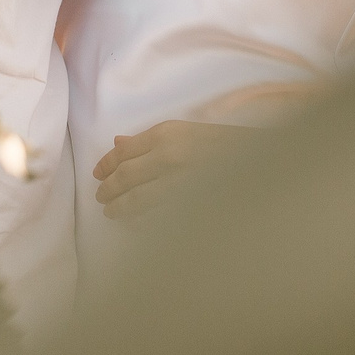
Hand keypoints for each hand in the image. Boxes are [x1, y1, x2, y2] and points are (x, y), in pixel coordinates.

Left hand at [92, 120, 244, 221]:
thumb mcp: (185, 130)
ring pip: (136, 200)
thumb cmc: (222, 143)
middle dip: (108, 189)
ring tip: (112, 212)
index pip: (123, 151)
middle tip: (101, 197)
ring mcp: (178, 182)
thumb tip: (118, 144)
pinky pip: (156, 217)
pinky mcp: (188, 204)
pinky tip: (135, 224)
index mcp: (166, 134)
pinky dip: (141, 221)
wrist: (256, 163)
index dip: (106, 164)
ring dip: (119, 208)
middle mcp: (168, 156)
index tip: (98, 174)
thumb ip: (150, 140)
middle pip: (125, 177)